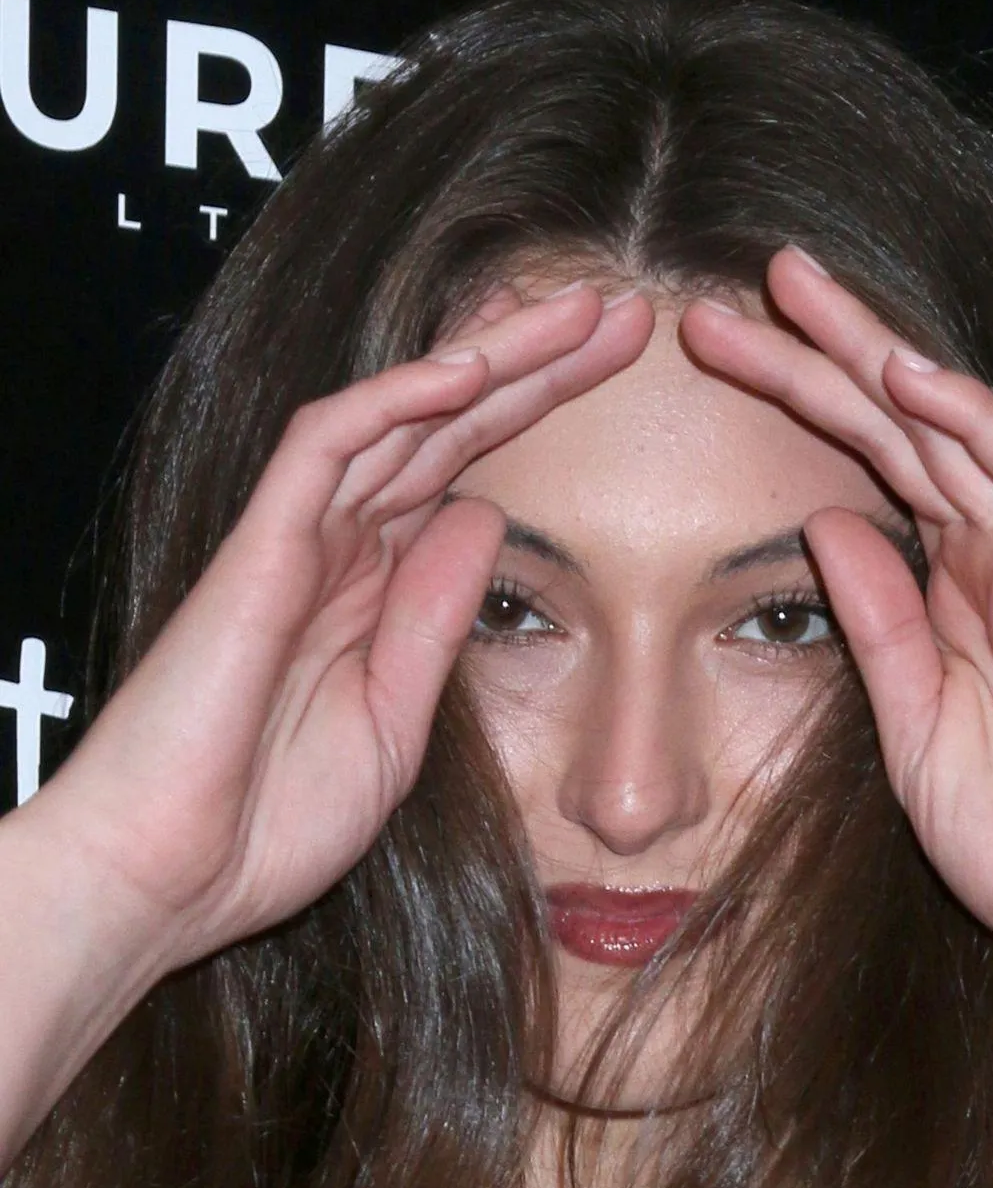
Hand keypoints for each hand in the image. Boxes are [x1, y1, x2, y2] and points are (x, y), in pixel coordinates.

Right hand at [22, 282, 655, 976]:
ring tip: (574, 309)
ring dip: (486, 358)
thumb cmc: (272, 820)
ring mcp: (296, 541)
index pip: (467, 475)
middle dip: (535, 366)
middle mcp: (338, 550)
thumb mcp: (396, 722)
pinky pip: (325, 446)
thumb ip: (436, 620)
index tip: (622, 379)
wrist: (176, 878)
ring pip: (399, 416)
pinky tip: (469, 368)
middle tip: (620, 311)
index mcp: (373, 594)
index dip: (540, 420)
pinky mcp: (257, 548)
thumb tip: (484, 514)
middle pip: (446, 430)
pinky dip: (394, 401)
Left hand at [679, 246, 992, 1003]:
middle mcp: (988, 564)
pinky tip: (901, 372)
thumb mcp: (913, 726)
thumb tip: (827, 525)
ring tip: (793, 290)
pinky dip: (966, 417)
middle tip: (733, 294)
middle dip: (818, 356)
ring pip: (949, 426)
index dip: (797, 414)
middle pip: (897, 431)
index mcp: (948, 599)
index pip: (868, 474)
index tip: (714, 370)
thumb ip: (877, 625)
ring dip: (873, 354)